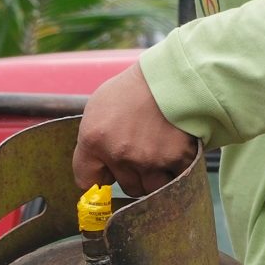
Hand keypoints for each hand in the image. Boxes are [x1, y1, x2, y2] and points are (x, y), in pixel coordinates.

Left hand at [73, 64, 194, 195]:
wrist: (173, 76)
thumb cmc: (134, 88)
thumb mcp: (99, 108)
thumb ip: (94, 141)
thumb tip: (97, 169)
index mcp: (94, 139)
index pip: (87, 180)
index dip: (98, 177)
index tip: (107, 174)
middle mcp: (119, 154)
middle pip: (125, 187)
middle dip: (132, 175)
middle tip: (141, 154)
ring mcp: (149, 160)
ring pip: (150, 189)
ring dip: (155, 178)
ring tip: (160, 155)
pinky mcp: (177, 160)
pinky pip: (175, 180)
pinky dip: (178, 171)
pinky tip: (177, 152)